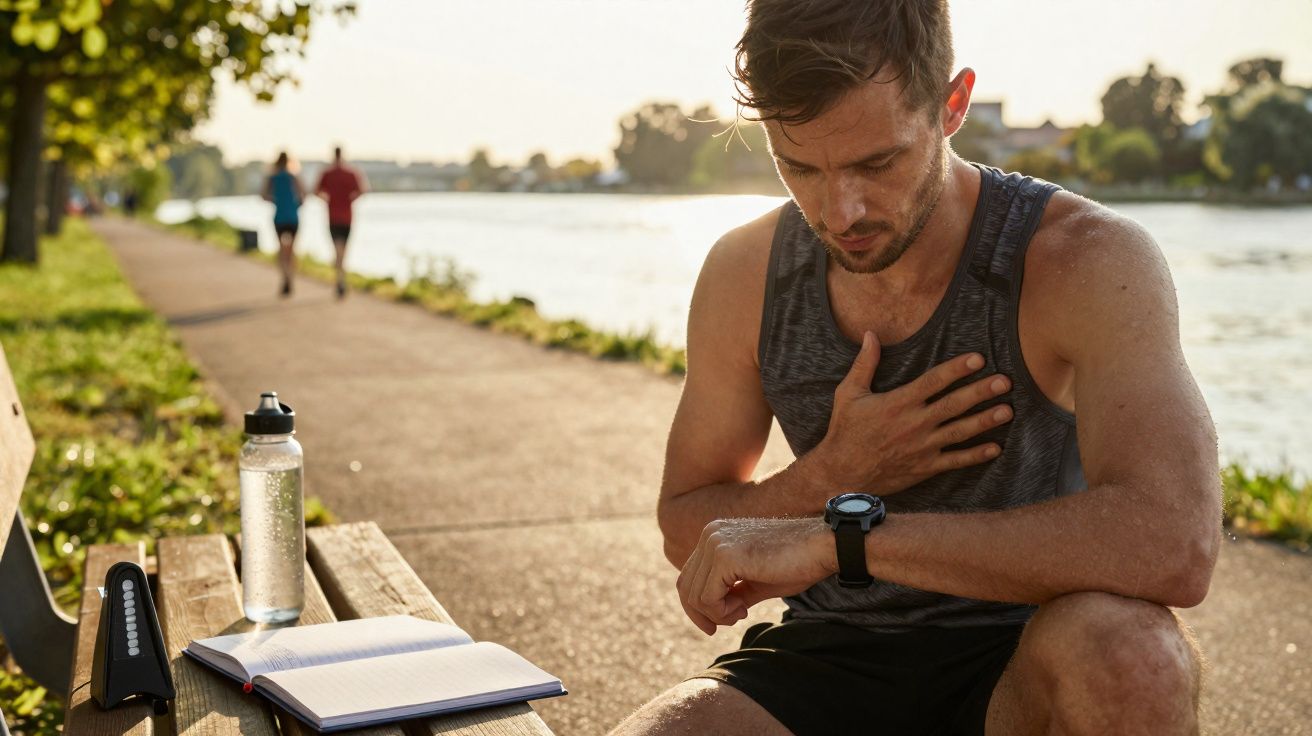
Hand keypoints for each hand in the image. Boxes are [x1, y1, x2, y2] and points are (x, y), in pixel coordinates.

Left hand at [676, 517, 834, 634]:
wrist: (823, 546)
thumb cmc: (795, 563)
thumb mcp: (754, 582)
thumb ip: (730, 592)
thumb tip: (710, 613)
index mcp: (715, 535)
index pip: (688, 577)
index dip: (697, 607)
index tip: (716, 624)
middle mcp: (710, 534)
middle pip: (686, 586)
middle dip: (705, 613)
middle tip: (733, 619)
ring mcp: (716, 542)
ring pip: (694, 595)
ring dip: (717, 614)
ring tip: (743, 611)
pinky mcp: (726, 555)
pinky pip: (707, 597)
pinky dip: (722, 612)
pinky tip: (744, 608)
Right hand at [813, 331, 1012, 494]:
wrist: (842, 473)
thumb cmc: (845, 431)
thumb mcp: (849, 394)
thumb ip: (864, 364)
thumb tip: (870, 334)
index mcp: (898, 403)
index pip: (934, 381)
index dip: (957, 369)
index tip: (978, 358)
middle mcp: (914, 424)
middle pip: (954, 404)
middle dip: (981, 392)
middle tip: (1005, 381)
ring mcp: (922, 447)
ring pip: (960, 431)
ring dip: (985, 421)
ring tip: (1008, 410)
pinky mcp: (925, 467)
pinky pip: (955, 461)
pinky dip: (976, 455)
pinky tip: (995, 448)